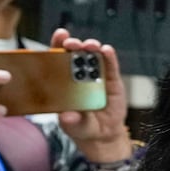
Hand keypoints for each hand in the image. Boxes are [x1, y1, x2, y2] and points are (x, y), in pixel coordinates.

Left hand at [49, 29, 129, 162]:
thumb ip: (72, 122)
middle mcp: (78, 74)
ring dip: (91, 47)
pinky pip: (110, 66)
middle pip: (74, 53)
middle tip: (72, 44)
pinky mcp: (112, 80)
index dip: (57, 45)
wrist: (103, 135)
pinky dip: (109, 57)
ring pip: (92, 55)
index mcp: (63, 82)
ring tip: (91, 46)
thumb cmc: (83, 128)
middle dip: (73, 44)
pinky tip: (107, 51)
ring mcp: (96, 76)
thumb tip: (67, 117)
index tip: (60, 36)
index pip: (57, 59)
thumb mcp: (75, 127)